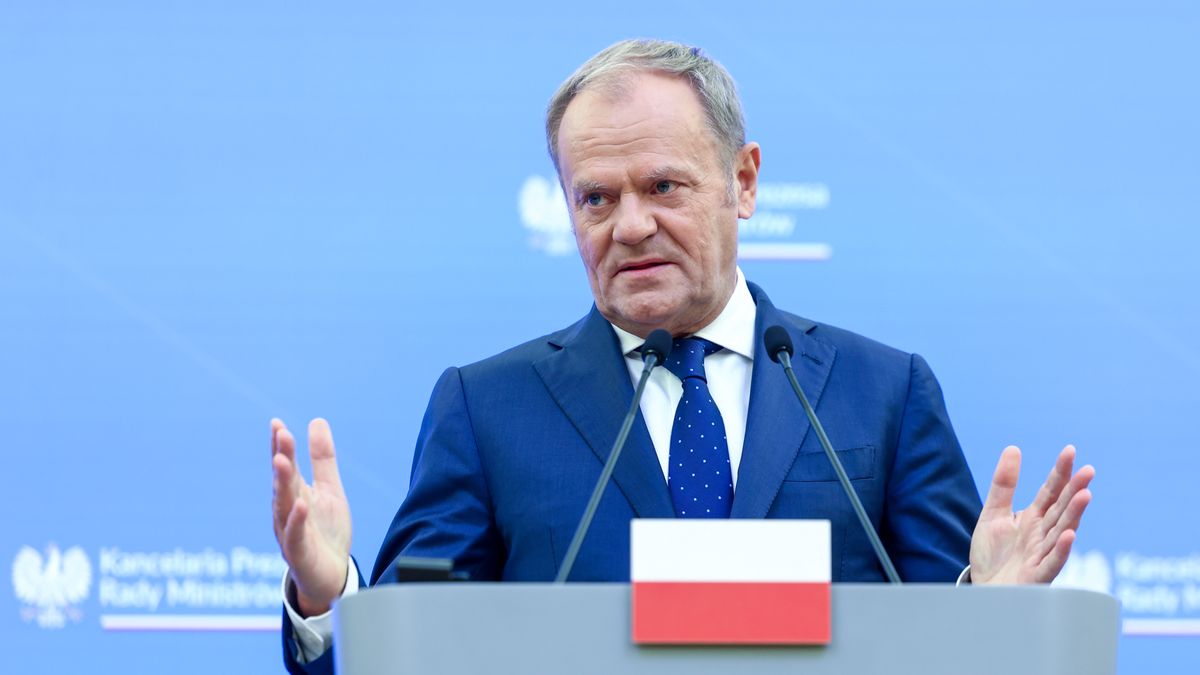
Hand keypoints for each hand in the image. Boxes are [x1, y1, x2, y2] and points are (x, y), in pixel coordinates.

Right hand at [271, 418, 351, 615]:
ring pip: (283, 506)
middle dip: (281, 457)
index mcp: (294, 493)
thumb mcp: (329, 489)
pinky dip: (296, 520)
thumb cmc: (326, 531)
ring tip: (282, 461)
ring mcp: (290, 532)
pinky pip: (295, 536)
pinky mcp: (299, 554)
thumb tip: (317, 420)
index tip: (277, 423)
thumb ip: (322, 458)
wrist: (331, 576)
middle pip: (283, 481)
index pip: (285, 466)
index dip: (280, 445)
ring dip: (281, 483)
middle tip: (281, 434)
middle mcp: (286, 511)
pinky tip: (301, 504)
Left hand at [969, 445, 1093, 583]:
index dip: (1059, 473)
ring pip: (1061, 532)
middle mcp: (1042, 534)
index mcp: (1033, 518)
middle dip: (1074, 490)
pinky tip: (1070, 535)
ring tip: (1085, 495)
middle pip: (1061, 509)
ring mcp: (1042, 554)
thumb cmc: (992, 553)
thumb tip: (1013, 448)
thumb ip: (1004, 484)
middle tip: (1088, 471)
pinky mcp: (1037, 575)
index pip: (1050, 492)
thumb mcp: (993, 513)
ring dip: (1074, 514)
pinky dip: (1062, 550)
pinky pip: (1052, 562)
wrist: (983, 587)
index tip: (1070, 451)